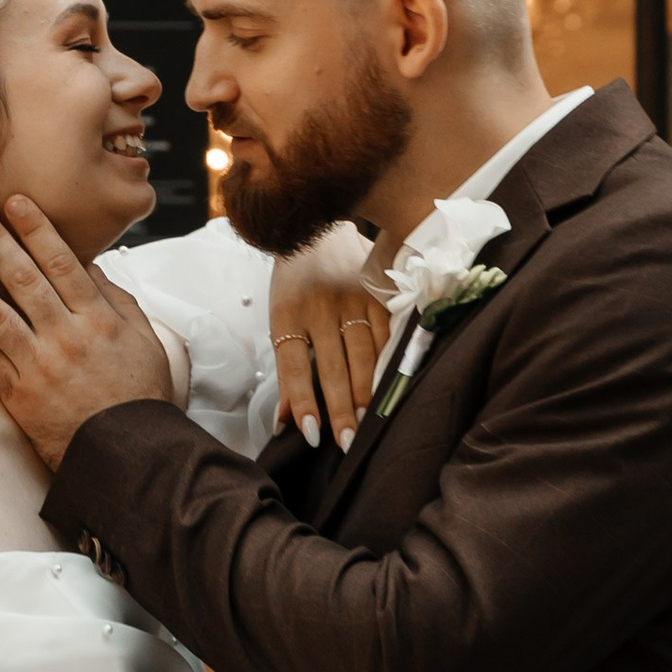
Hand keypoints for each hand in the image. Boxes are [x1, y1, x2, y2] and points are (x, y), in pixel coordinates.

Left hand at [0, 195, 172, 463]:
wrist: (130, 455)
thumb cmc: (140, 397)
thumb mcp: (145, 341)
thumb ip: (118, 300)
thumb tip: (92, 268)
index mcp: (100, 319)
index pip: (63, 263)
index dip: (37, 229)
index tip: (16, 202)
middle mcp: (67, 336)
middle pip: (25, 279)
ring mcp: (40, 365)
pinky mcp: (20, 394)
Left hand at [270, 223, 385, 449]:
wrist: (320, 229)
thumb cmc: (295, 285)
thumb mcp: (281, 322)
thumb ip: (286, 374)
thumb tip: (285, 423)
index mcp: (287, 313)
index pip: (294, 368)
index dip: (303, 403)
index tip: (311, 435)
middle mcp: (320, 306)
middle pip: (332, 368)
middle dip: (340, 409)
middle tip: (347, 442)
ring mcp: (353, 298)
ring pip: (364, 356)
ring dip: (367, 392)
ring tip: (368, 423)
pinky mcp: (379, 293)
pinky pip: (388, 336)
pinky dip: (388, 364)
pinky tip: (390, 388)